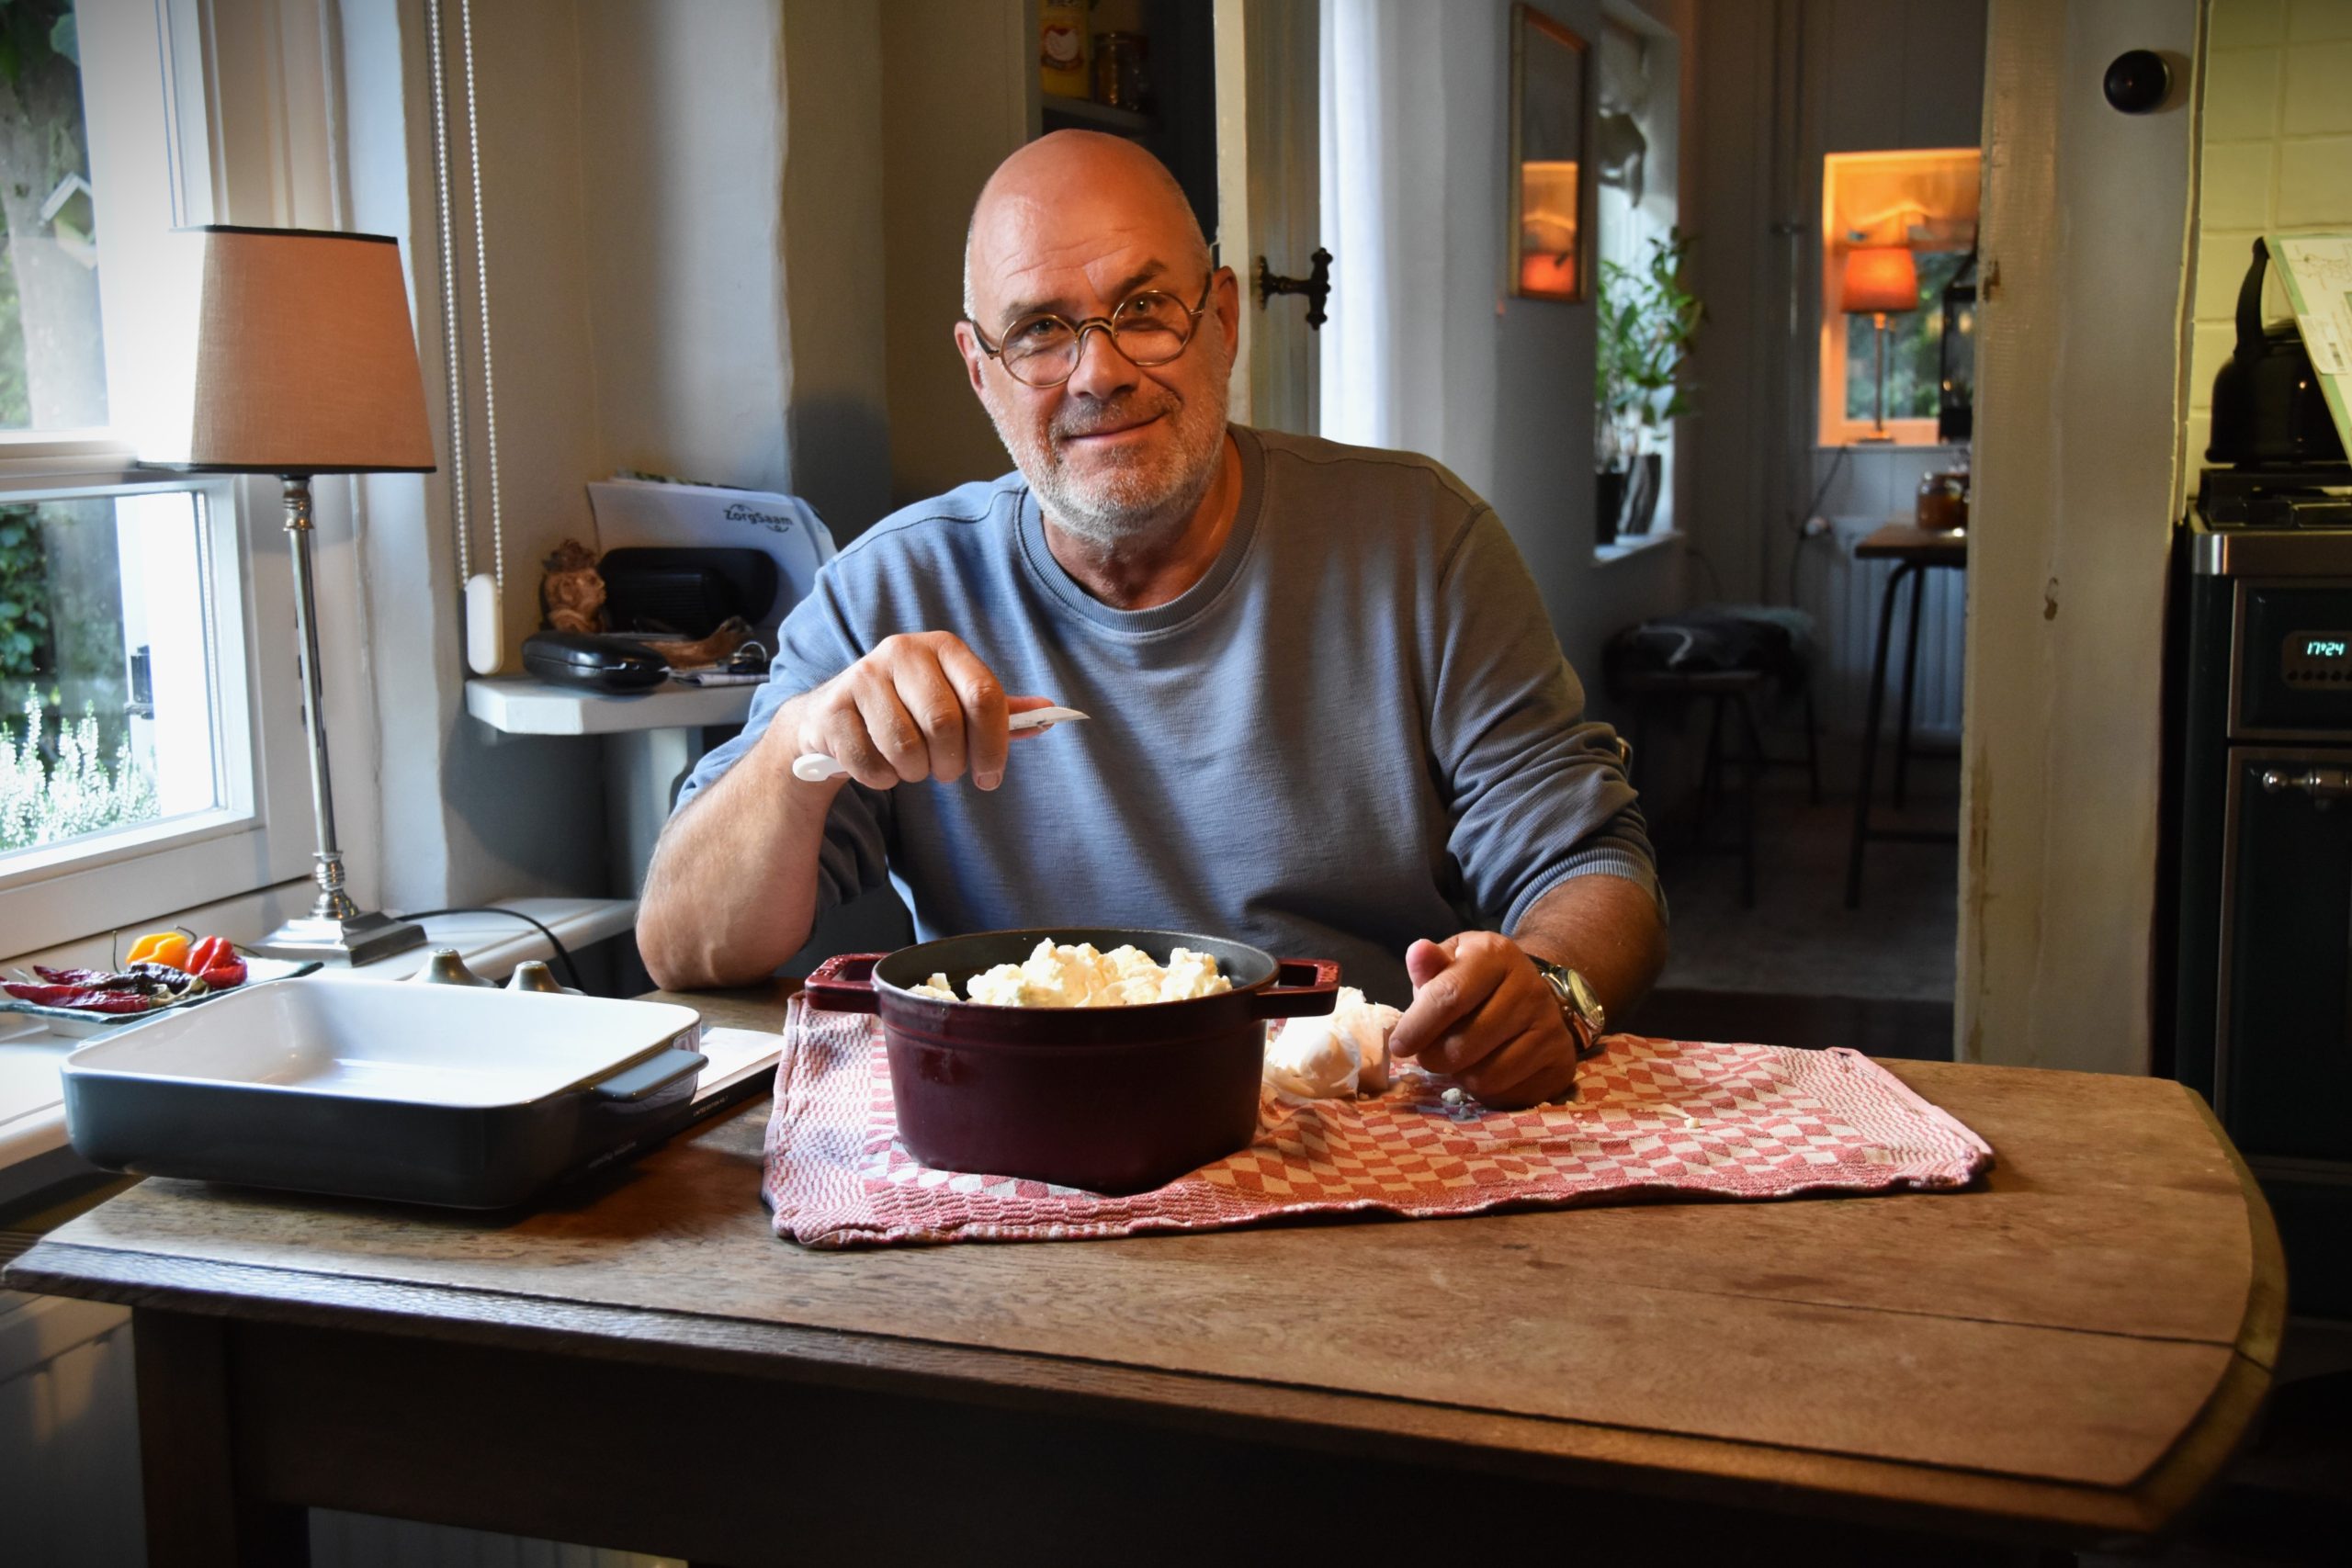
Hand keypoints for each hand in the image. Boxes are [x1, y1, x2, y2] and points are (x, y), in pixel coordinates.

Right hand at [774, 632, 1055, 790]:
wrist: (835, 716)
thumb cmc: (909, 710)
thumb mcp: (955, 701)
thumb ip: (998, 711)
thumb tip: (1050, 714)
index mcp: (942, 647)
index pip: (984, 695)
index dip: (994, 744)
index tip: (990, 775)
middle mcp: (902, 651)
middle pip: (945, 723)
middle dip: (952, 764)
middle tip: (946, 772)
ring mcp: (862, 676)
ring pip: (906, 746)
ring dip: (915, 772)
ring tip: (912, 766)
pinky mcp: (832, 709)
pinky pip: (871, 763)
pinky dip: (882, 778)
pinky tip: (880, 765)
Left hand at [1387, 932, 1578, 1108]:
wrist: (1529, 997)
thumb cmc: (1474, 983)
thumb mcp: (1450, 965)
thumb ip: (1430, 968)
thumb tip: (1418, 952)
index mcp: (1496, 954)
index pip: (1449, 996)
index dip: (1416, 1027)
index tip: (1399, 1045)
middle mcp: (1530, 987)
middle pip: (1463, 1045)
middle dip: (1434, 1057)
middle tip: (1430, 1053)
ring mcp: (1550, 1025)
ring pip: (1484, 1076)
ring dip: (1460, 1075)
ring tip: (1461, 1058)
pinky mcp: (1561, 1060)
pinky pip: (1507, 1093)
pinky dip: (1487, 1089)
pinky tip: (1486, 1067)